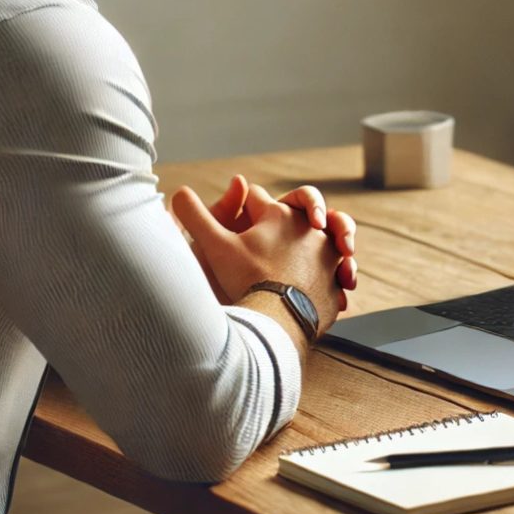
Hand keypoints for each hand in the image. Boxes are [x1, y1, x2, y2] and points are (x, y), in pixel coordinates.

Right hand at [173, 185, 344, 334]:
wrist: (279, 321)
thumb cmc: (247, 281)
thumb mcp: (215, 246)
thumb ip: (195, 216)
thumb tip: (178, 192)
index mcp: (276, 214)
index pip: (254, 196)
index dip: (241, 203)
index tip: (237, 213)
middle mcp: (307, 227)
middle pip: (295, 209)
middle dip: (283, 216)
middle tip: (274, 234)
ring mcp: (326, 254)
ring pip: (322, 238)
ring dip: (313, 243)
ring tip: (300, 258)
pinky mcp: (335, 280)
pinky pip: (334, 272)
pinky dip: (325, 277)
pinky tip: (315, 287)